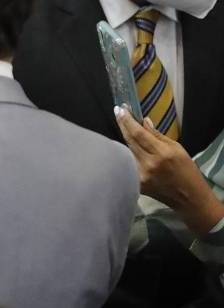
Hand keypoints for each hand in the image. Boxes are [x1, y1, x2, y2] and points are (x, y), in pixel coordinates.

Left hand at [115, 107, 223, 234]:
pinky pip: (128, 163)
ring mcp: (141, 175)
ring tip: (123, 125)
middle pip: (129, 140)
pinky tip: (126, 146)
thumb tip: (143, 121)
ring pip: (127, 151)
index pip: (138, 133)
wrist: (189, 197)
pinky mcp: (136, 183)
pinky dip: (127, 153)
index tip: (121, 109)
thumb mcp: (178, 149)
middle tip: (118, 112)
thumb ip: (158, 135)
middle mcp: (149, 164)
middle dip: (122, 125)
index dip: (127, 120)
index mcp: (162, 153)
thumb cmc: (186, 171)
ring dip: (124, 138)